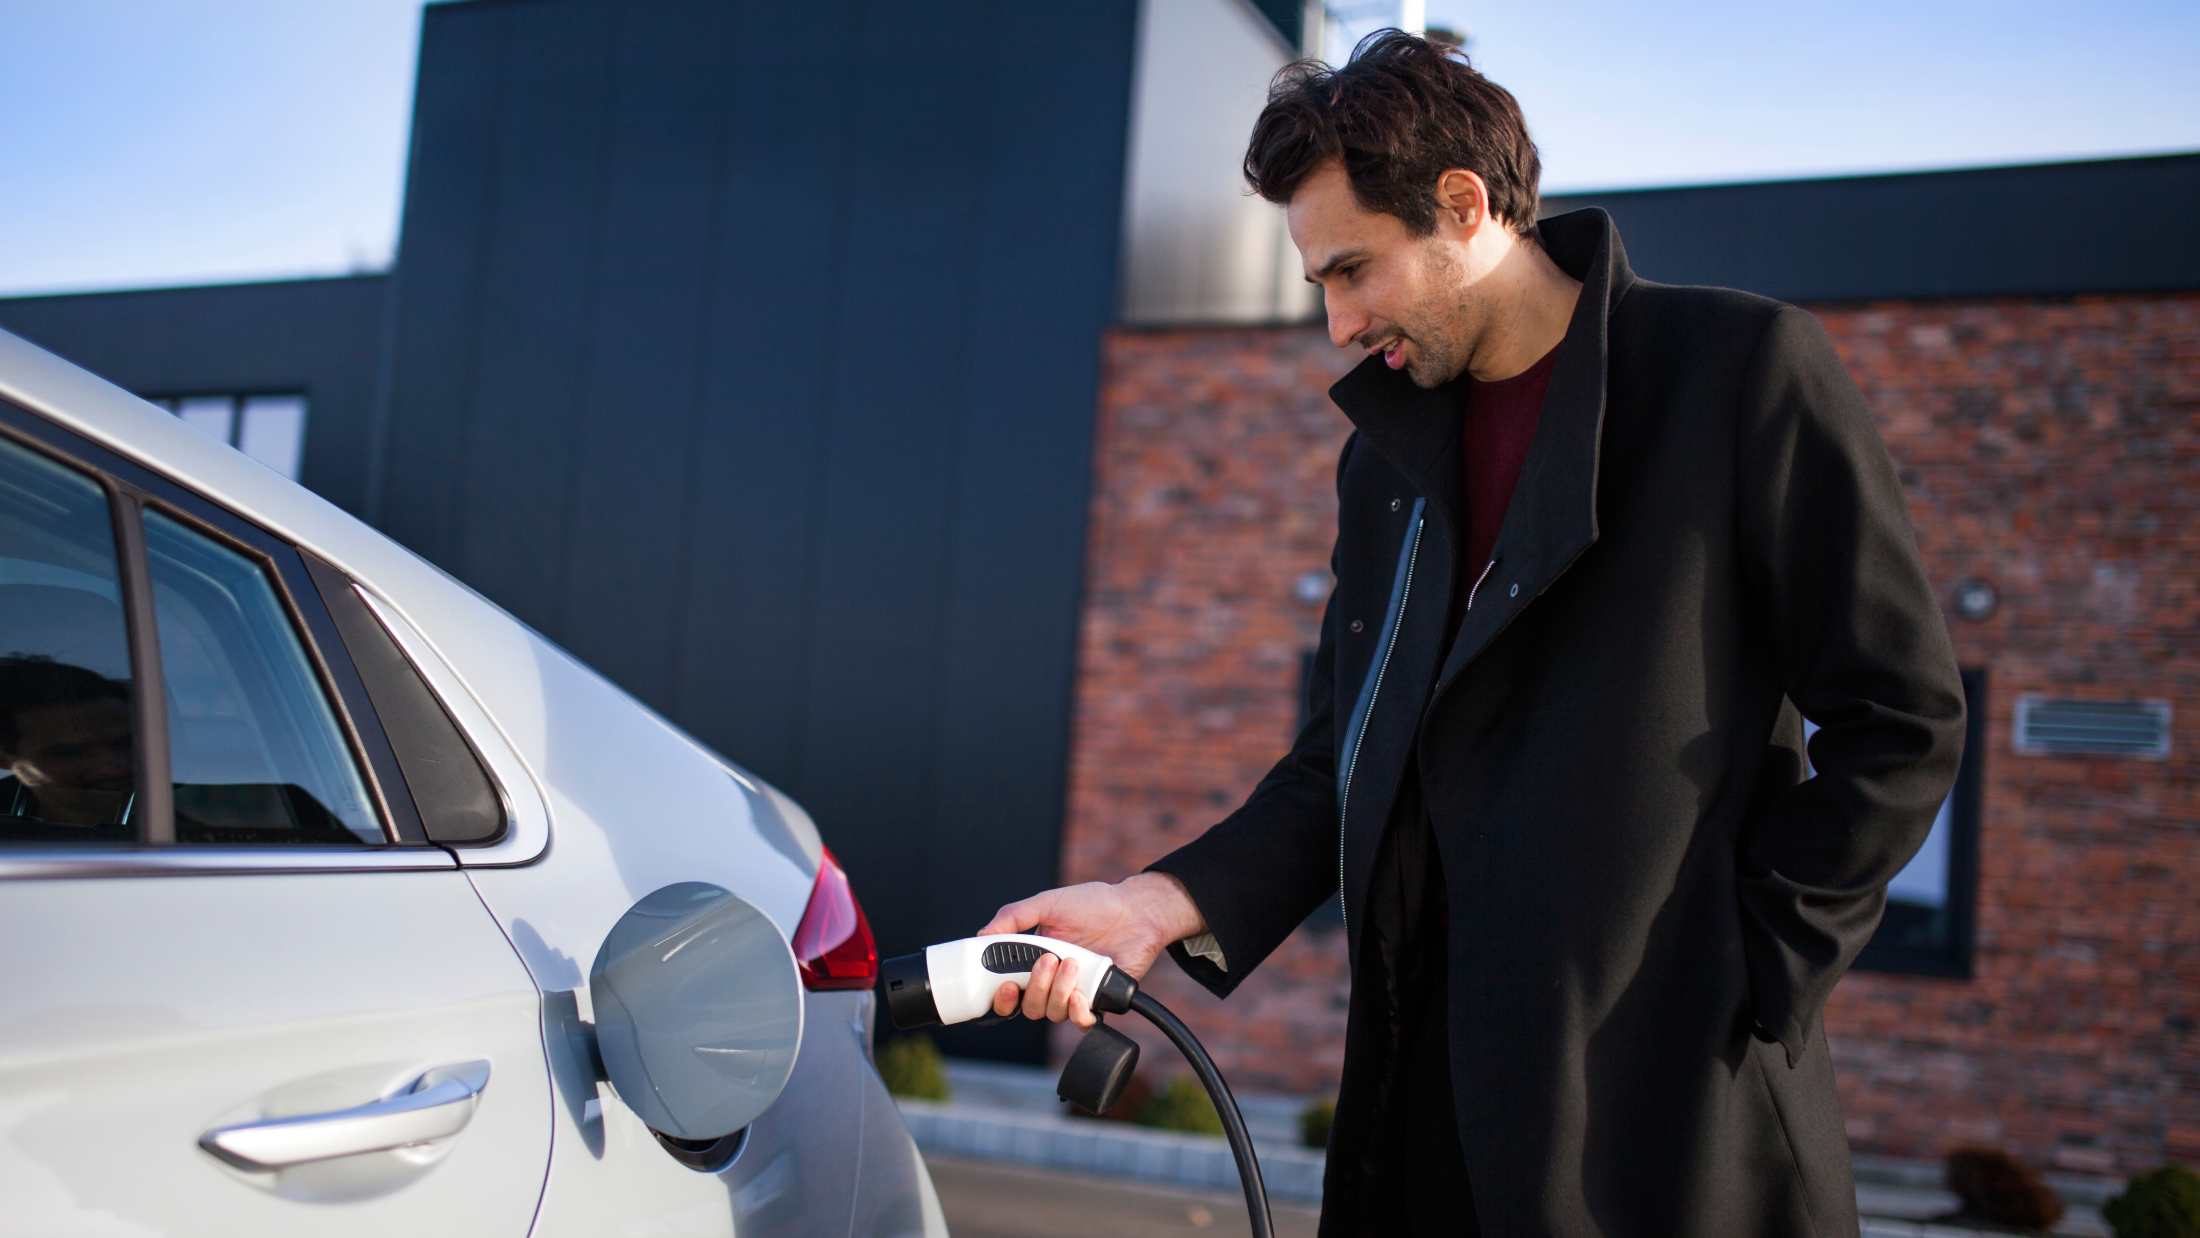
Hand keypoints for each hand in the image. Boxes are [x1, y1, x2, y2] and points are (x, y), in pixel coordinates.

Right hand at [976, 873, 1204, 1029]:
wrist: (1136, 911)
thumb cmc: (1094, 905)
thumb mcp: (1048, 903)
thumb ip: (1014, 916)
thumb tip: (982, 934)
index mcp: (1034, 961)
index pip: (1009, 990)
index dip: (1001, 997)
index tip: (1004, 986)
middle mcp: (1052, 981)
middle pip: (1028, 1007)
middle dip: (1034, 988)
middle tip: (1046, 962)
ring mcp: (1075, 992)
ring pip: (1052, 1013)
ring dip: (1058, 990)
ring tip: (1073, 963)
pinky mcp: (1098, 1000)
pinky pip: (1081, 1021)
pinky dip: (1078, 1012)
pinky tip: (1082, 993)